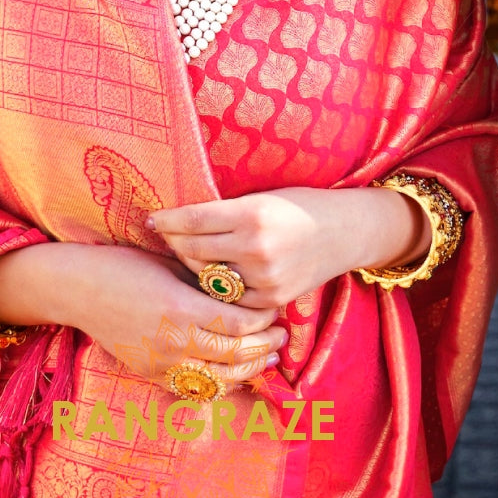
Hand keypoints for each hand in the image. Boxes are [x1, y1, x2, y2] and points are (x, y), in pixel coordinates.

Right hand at [0, 240, 286, 388]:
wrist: (79, 288)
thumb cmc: (127, 265)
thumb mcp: (172, 266)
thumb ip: (207, 283)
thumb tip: (246, 289)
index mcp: (182, 309)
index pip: (240, 325)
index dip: (263, 319)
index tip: (274, 309)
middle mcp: (173, 342)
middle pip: (236, 355)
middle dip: (264, 345)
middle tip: (280, 336)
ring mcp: (161, 364)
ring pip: (220, 380)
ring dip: (249, 369)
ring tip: (265, 356)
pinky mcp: (150, 375)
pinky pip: (195, 388)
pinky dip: (220, 382)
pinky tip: (233, 371)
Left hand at [150, 186, 430, 308]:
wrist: (345, 231)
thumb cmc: (300, 205)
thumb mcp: (262, 198)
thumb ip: (225, 210)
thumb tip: (180, 217)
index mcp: (252, 214)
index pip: (193, 219)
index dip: (167, 220)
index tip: (152, 219)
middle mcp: (256, 248)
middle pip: (194, 249)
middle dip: (174, 242)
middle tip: (164, 236)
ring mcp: (264, 278)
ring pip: (208, 276)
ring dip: (192, 264)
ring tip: (185, 253)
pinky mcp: (272, 300)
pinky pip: (230, 297)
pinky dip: (218, 286)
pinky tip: (210, 275)